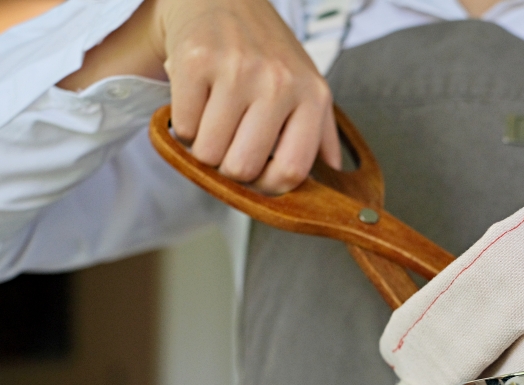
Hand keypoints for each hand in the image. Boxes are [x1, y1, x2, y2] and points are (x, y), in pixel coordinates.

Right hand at [59, 0, 341, 193]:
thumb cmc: (268, 52)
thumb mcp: (308, 86)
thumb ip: (321, 135)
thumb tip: (334, 176)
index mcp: (312, 97)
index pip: (291, 171)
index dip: (267, 187)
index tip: (257, 178)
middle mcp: (278, 83)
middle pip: (242, 167)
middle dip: (229, 167)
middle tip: (229, 144)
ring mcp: (236, 70)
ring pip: (208, 153)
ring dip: (204, 148)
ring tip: (213, 120)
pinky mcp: (195, 60)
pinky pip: (182, 127)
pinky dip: (182, 126)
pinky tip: (196, 103)